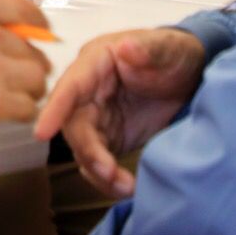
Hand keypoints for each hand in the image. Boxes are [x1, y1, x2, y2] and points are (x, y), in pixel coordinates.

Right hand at [0, 0, 51, 143]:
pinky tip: (9, 111)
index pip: (19, 4)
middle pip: (30, 44)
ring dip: (29, 86)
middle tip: (21, 70)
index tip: (40, 27)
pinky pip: (27, 105)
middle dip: (28, 59)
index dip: (36, 19)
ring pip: (35, 75)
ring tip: (17, 93)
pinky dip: (21, 110)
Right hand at [32, 28, 205, 198]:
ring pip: (84, 148)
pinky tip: (127, 187)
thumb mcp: (166, 47)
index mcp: (95, 64)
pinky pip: (99, 161)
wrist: (193, 76)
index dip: (54, 109)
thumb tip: (125, 46)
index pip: (70, 87)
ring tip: (126, 187)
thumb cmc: (173, 53)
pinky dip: (108, 178)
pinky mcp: (111, 138)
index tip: (42, 134)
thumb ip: (147, 48)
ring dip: (98, 171)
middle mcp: (89, 92)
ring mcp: (99, 117)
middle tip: (110, 173)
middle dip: (88, 151)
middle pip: (74, 125)